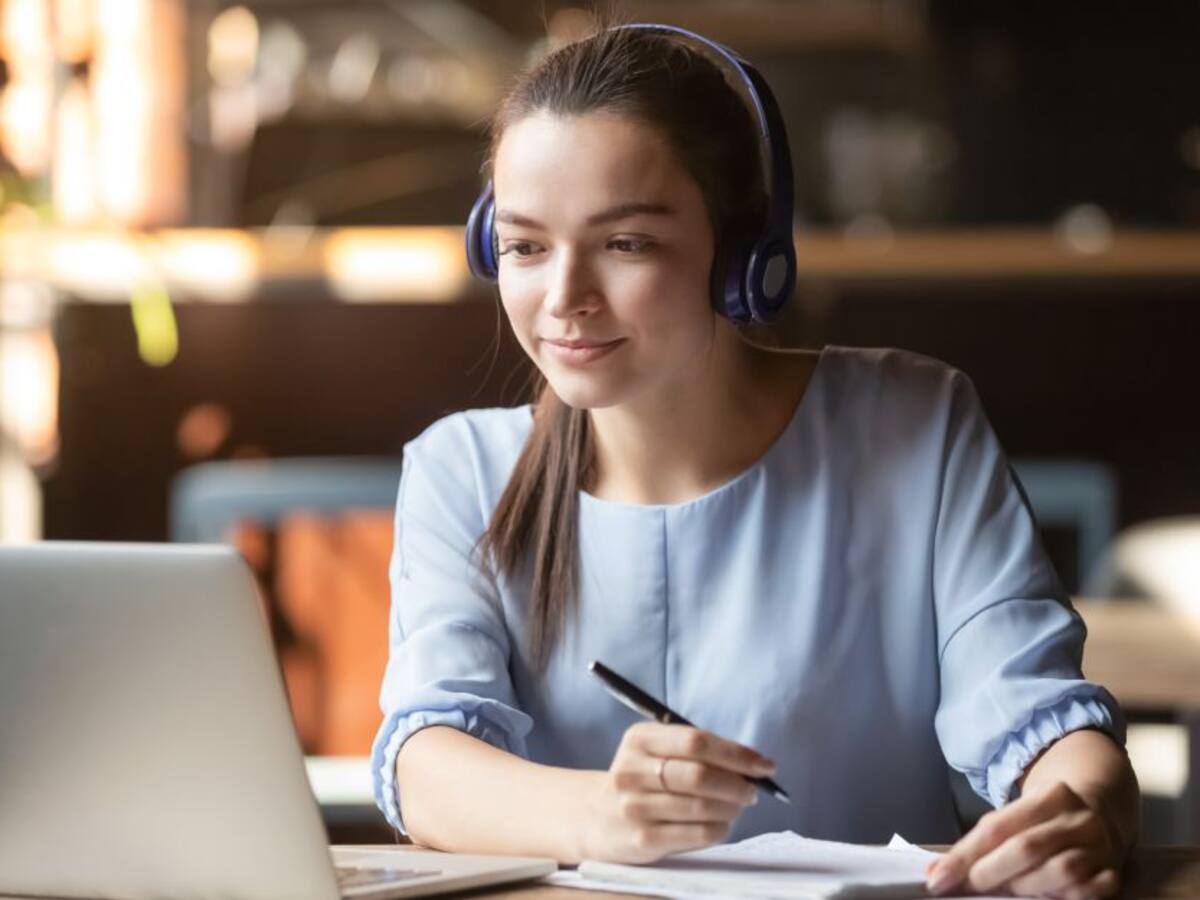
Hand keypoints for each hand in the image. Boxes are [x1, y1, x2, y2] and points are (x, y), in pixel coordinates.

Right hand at [578, 721, 775, 863]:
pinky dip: (721, 828)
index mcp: (640, 738)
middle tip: (752, 790)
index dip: (736, 753)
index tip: (764, 764)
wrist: (598, 816)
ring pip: (702, 807)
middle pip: (699, 775)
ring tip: (738, 806)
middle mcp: (632, 770)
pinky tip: (722, 823)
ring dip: (732, 808)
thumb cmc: (643, 777)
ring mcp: (634, 807)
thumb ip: (698, 750)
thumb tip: (753, 763)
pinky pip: (697, 833)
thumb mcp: (657, 750)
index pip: (696, 741)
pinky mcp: (643, 839)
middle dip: (737, 784)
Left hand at [927, 781, 1122, 897]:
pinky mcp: (1113, 876)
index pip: (998, 827)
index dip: (965, 855)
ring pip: (1060, 872)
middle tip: (969, 887)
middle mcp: (1079, 819)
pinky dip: (1061, 899)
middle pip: (1027, 848)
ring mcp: (1101, 848)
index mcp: (1051, 796)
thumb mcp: (1018, 816)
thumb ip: (983, 842)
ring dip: (1024, 888)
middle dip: (991, 872)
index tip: (938, 879)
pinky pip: (1087, 893)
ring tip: (1004, 894)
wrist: (1102, 813)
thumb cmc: (1045, 820)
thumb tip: (938, 873)